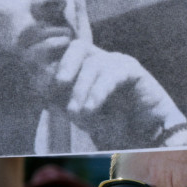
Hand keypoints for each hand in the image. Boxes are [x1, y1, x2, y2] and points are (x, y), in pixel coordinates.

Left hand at [51, 41, 186, 148]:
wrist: (146, 139)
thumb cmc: (111, 127)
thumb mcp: (80, 113)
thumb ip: (62, 101)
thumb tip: (41, 91)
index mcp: (88, 67)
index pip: (64, 53)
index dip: (51, 66)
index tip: (42, 89)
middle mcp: (104, 60)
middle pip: (77, 47)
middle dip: (63, 65)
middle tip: (56, 89)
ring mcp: (120, 63)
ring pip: (93, 62)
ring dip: (81, 88)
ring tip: (79, 114)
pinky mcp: (134, 71)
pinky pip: (112, 73)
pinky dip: (98, 91)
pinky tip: (91, 108)